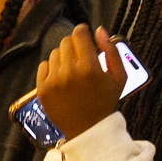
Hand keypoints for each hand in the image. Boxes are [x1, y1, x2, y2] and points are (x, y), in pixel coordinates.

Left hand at [37, 24, 126, 139]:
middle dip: (74, 46)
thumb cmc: (105, 102)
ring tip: (72, 72)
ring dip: (63, 58)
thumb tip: (100, 30)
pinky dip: (52, 69)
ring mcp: (54, 80)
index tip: (85, 38)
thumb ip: (112, 51)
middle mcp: (70, 72)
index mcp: (90, 67)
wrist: (88, 130)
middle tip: (81, 59)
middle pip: (66, 41)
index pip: (79, 34)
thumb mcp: (119, 77)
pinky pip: (44, 65)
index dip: (83, 32)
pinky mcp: (42, 88)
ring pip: (55, 52)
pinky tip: (62, 79)